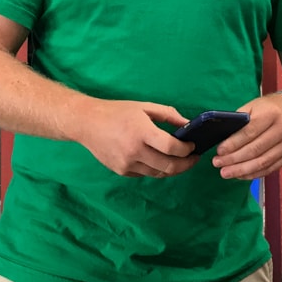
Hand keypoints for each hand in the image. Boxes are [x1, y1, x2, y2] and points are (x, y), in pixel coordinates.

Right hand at [77, 99, 197, 178]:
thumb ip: (168, 114)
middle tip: (194, 159)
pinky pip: (145, 174)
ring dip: (173, 169)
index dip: (187, 150)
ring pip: (158, 173)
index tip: (193, 146)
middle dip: (186, 164)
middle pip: (168, 166)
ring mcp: (127, 164)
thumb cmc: (117, 111)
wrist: (87, 123)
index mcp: (142, 132)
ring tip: (180, 160)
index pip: (171, 148)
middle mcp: (134, 151)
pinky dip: (156, 168)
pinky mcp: (121, 171)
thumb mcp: (144, 106)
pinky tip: (158, 159)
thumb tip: (188, 124)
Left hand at [211, 94, 281, 179]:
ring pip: (262, 162)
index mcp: (271, 114)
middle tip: (218, 163)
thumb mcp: (252, 107)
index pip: (249, 132)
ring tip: (226, 172)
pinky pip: (269, 169)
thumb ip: (238, 121)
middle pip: (255, 149)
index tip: (219, 151)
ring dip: (242, 170)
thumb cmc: (265, 109)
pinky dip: (253, 174)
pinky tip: (240, 175)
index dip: (233, 143)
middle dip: (234, 159)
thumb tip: (223, 140)